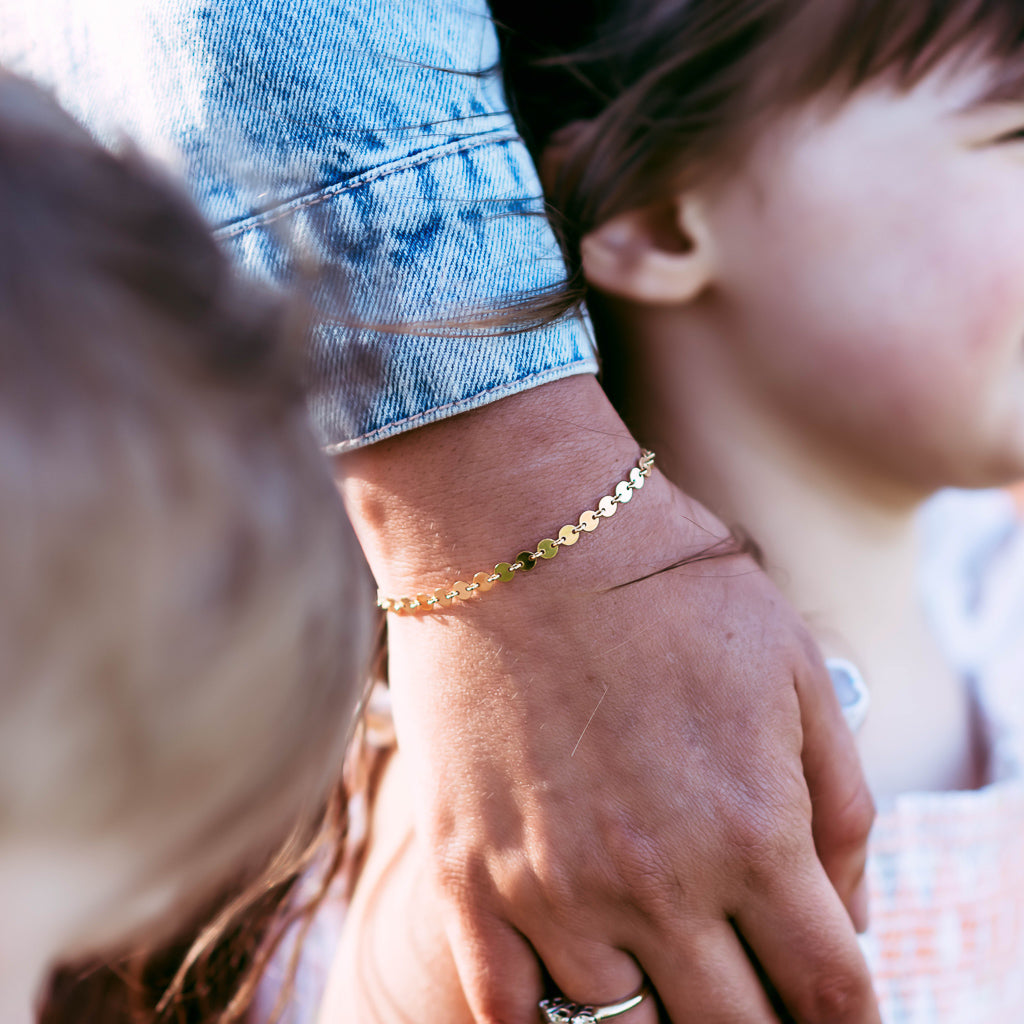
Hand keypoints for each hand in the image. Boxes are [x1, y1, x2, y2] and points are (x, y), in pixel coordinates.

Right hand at [339, 375, 878, 1023]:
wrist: (518, 528)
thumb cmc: (665, 585)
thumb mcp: (797, 672)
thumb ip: (839, 807)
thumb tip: (849, 914)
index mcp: (752, 832)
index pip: (829, 995)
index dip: (845, 1023)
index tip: (833, 1018)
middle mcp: (654, 883)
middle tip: (750, 991)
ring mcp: (550, 887)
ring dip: (658, 1017)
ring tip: (664, 975)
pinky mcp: (465, 872)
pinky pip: (505, 1013)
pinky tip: (571, 996)